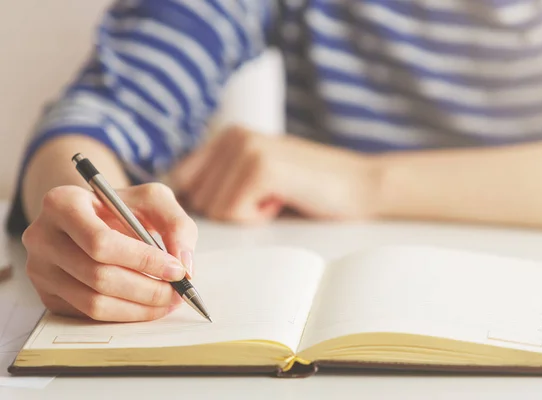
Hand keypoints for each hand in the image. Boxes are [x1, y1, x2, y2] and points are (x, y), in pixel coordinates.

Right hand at [22, 183, 196, 321]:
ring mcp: (40, 269)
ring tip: (167, 301)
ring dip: (139, 308)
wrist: (92, 216)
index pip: (102, 243)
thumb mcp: (154, 201)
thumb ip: (177, 225)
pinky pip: (88, 315)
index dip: (144, 261)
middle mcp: (42, 236)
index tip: (177, 271)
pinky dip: (124, 315)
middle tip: (177, 292)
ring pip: (93, 303)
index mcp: (62, 203)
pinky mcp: (47, 294)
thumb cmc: (123, 207)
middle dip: (147, 290)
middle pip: (98, 277)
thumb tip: (184, 266)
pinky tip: (146, 305)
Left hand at [168, 125, 378, 222]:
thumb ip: (219, 180)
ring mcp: (246, 148)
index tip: (227, 209)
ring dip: (246, 214)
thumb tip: (175, 202)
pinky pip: (234, 212)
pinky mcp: (261, 167)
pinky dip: (258, 217)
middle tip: (265, 197)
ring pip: (214, 209)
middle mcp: (232, 135)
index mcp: (227, 135)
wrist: (357, 184)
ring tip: (275, 195)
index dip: (199, 204)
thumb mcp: (255, 176)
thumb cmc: (307, 187)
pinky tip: (282, 199)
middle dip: (230, 210)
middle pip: (197, 200)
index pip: (182, 179)